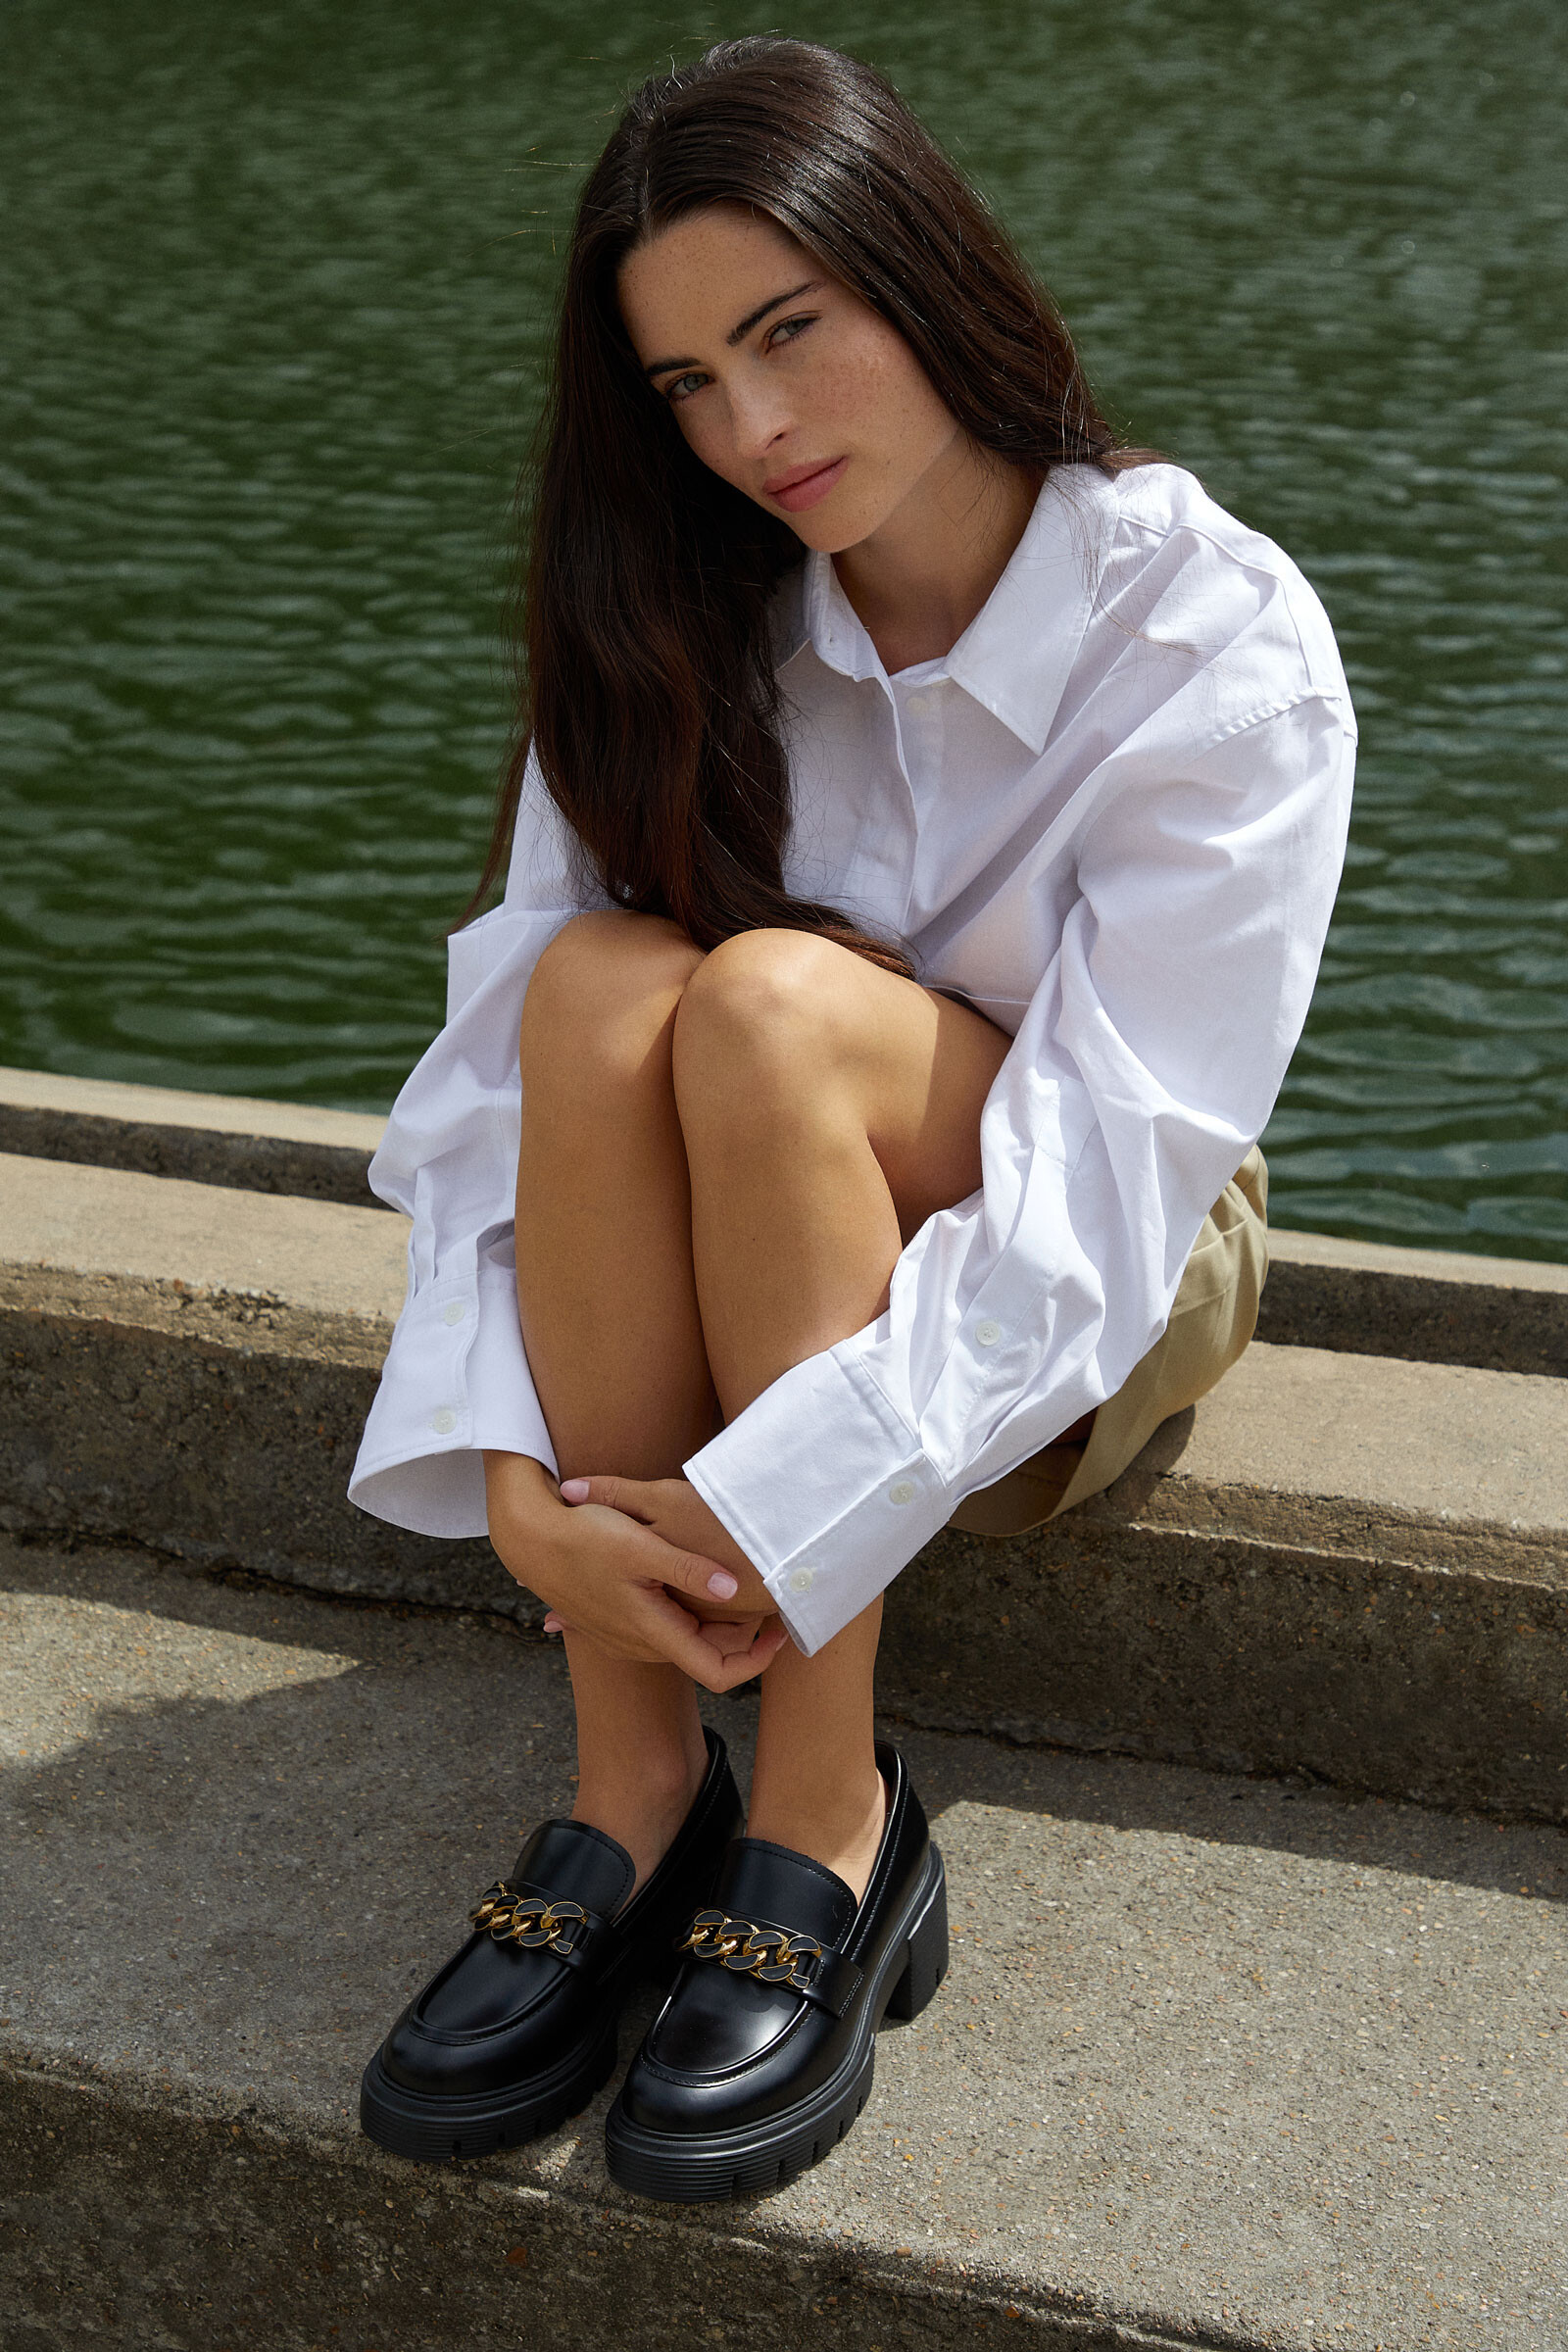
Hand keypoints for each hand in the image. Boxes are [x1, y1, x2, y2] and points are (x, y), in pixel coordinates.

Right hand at [483, 1454, 786, 1693]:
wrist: (532, 1540)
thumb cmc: (586, 1538)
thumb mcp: (642, 1547)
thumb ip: (689, 1570)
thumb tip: (732, 1589)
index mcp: (654, 1631)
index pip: (718, 1673)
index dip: (757, 1662)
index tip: (780, 1631)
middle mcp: (642, 1644)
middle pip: (706, 1655)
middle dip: (741, 1633)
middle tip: (767, 1595)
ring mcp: (627, 1637)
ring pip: (685, 1638)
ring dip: (713, 1619)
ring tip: (736, 1582)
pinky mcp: (617, 1622)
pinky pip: (662, 1625)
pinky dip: (686, 1611)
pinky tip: (694, 1577)